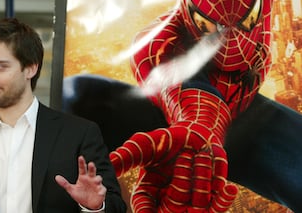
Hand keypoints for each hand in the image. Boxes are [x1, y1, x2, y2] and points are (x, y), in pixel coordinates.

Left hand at [55, 155, 105, 209]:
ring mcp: (96, 184)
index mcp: (83, 177)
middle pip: (91, 171)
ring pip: (98, 179)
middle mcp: (90, 179)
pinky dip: (101, 191)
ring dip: (98, 179)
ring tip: (96, 180)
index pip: (82, 168)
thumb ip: (64, 183)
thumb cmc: (81, 195)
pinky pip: (102, 190)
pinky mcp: (100, 190)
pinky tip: (99, 192)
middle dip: (92, 167)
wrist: (88, 204)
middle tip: (91, 164)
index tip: (80, 157)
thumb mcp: (71, 190)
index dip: (81, 163)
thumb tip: (57, 177)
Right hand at [110, 126, 237, 211]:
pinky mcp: (212, 197)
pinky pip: (218, 204)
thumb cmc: (164, 140)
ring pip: (197, 203)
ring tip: (198, 151)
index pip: (145, 210)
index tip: (150, 212)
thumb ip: (126, 156)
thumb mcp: (143, 145)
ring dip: (200, 176)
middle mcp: (169, 202)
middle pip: (172, 210)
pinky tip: (229, 188)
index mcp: (150, 193)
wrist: (192, 132)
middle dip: (181, 185)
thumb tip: (107, 162)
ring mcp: (192, 201)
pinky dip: (224, 199)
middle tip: (184, 159)